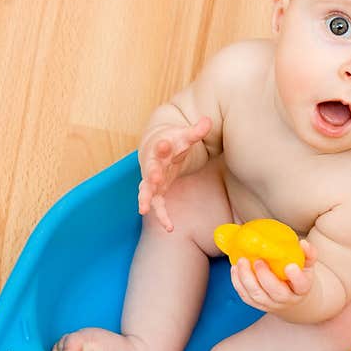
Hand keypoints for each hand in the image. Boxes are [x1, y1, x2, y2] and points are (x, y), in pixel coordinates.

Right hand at [138, 116, 211, 231]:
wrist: (158, 146)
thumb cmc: (172, 141)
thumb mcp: (185, 136)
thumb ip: (196, 131)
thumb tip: (208, 121)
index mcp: (161, 148)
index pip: (161, 145)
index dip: (162, 145)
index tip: (162, 145)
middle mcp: (153, 164)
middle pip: (150, 168)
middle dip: (152, 173)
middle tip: (154, 177)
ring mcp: (152, 180)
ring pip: (146, 190)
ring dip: (145, 198)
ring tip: (143, 209)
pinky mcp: (155, 191)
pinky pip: (157, 205)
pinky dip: (162, 216)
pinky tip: (170, 228)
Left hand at [230, 240, 317, 312]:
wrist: (291, 294)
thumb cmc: (298, 275)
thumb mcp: (306, 264)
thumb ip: (308, 253)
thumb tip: (302, 243)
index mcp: (302, 288)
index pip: (302, 285)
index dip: (296, 277)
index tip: (289, 266)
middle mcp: (287, 299)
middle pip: (277, 293)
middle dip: (265, 277)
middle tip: (258, 260)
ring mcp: (271, 304)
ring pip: (257, 296)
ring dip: (247, 279)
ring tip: (242, 261)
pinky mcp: (257, 304)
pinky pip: (246, 297)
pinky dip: (238, 283)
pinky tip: (235, 269)